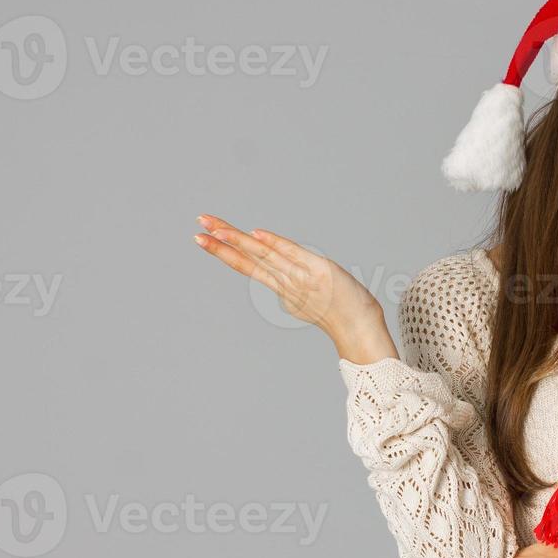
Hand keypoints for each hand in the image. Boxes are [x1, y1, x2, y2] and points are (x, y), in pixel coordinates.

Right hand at [193, 214, 391, 360]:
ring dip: (238, 240)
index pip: (249, 264)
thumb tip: (285, 274)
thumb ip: (295, 285)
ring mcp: (299, 278)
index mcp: (282, 288)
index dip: (226, 251)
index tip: (205, 236)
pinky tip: (256, 233)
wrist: (360, 330)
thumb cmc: (342, 313)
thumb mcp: (312, 297)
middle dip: (220, 243)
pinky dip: (275, 244)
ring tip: (214, 228)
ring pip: (263, 255)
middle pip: (248, 258)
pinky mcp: (318, 272)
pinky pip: (293, 254)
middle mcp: (286, 282)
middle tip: (197, 226)